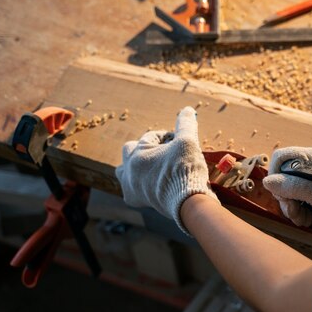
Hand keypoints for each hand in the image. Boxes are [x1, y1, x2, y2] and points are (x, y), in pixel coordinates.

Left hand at [115, 107, 218, 234]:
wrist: (187, 202)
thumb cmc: (185, 170)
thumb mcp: (188, 142)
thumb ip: (186, 124)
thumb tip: (188, 110)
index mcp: (139, 153)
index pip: (151, 136)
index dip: (167, 136)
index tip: (179, 140)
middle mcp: (130, 169)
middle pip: (129, 150)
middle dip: (145, 147)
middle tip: (163, 151)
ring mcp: (131, 186)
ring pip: (123, 171)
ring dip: (135, 165)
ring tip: (151, 166)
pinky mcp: (138, 200)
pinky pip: (130, 190)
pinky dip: (138, 185)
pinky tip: (149, 184)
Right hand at [262, 146, 311, 229]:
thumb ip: (293, 186)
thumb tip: (268, 181)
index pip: (280, 157)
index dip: (275, 176)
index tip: (282, 195)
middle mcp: (311, 162)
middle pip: (283, 175)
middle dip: (285, 197)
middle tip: (294, 212)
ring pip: (289, 188)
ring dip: (292, 206)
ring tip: (303, 219)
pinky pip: (299, 195)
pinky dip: (300, 208)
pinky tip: (308, 218)